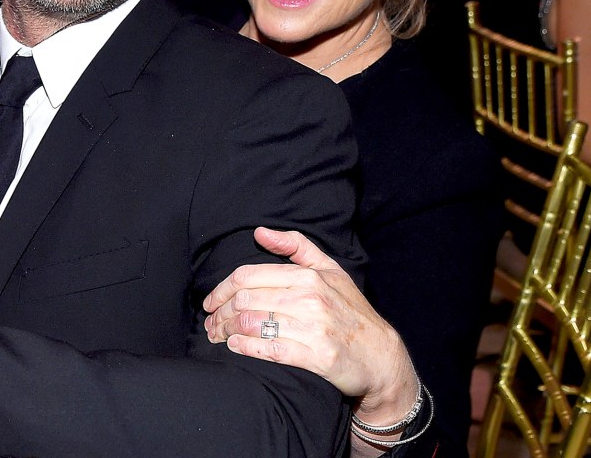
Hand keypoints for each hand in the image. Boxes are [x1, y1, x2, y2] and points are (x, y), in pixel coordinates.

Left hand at [203, 227, 417, 423]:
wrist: (381, 356)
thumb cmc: (350, 310)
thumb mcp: (330, 269)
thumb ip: (295, 246)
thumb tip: (260, 232)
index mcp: (308, 276)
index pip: (249, 276)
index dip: (221, 289)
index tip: (210, 301)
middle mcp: (309, 298)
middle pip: (245, 300)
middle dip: (219, 313)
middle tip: (210, 323)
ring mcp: (313, 328)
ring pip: (253, 324)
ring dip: (227, 331)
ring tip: (217, 336)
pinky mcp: (316, 357)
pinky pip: (270, 349)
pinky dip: (246, 348)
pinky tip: (235, 347)